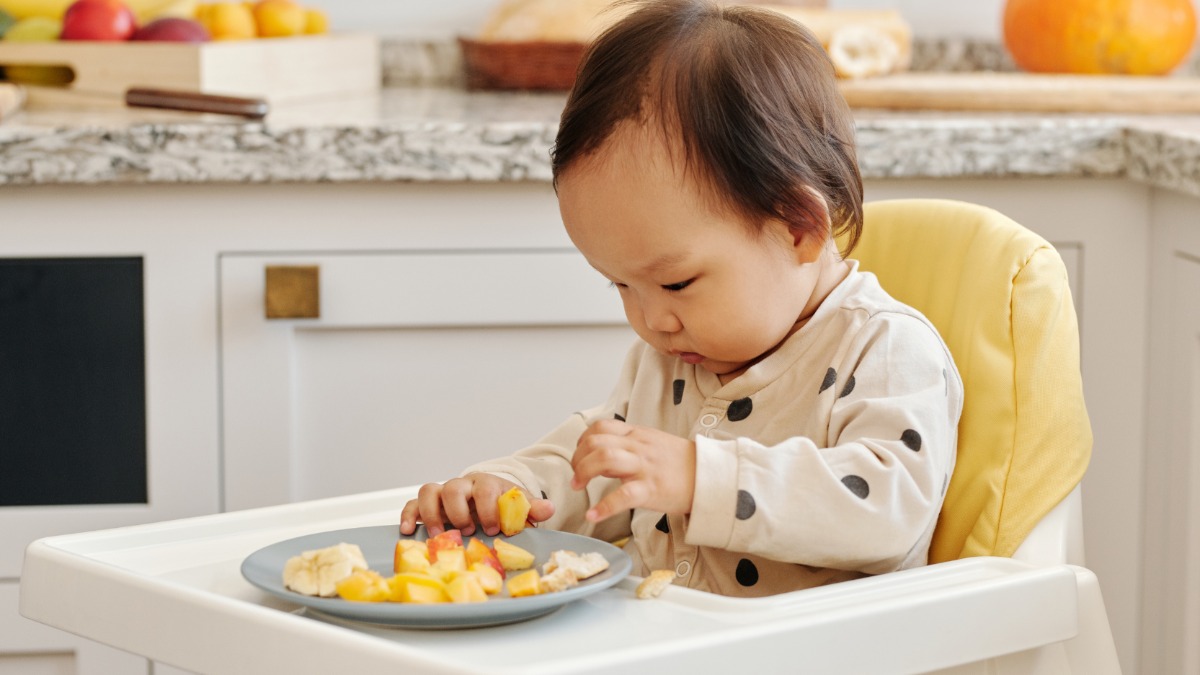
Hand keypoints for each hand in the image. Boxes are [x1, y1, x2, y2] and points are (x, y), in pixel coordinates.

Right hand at [399, 473, 554, 536]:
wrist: (487, 500)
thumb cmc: (501, 505)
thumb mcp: (518, 506)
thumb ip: (530, 508)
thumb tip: (548, 508)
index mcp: (486, 484)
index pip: (484, 488)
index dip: (488, 508)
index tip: (495, 528)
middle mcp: (462, 486)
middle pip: (453, 487)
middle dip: (459, 512)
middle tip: (469, 531)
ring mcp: (443, 494)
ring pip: (429, 491)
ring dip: (432, 514)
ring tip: (439, 535)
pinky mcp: (428, 505)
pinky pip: (412, 504)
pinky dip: (408, 515)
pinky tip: (408, 530)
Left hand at [570, 419, 695, 522]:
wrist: (710, 477)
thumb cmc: (681, 464)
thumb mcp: (653, 444)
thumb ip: (628, 445)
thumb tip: (601, 455)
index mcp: (637, 434)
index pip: (600, 427)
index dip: (582, 441)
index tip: (580, 457)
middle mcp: (638, 447)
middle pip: (596, 442)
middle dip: (577, 459)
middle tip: (576, 476)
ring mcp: (644, 467)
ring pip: (604, 458)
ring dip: (583, 473)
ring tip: (578, 487)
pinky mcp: (651, 489)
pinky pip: (622, 496)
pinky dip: (603, 507)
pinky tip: (593, 515)